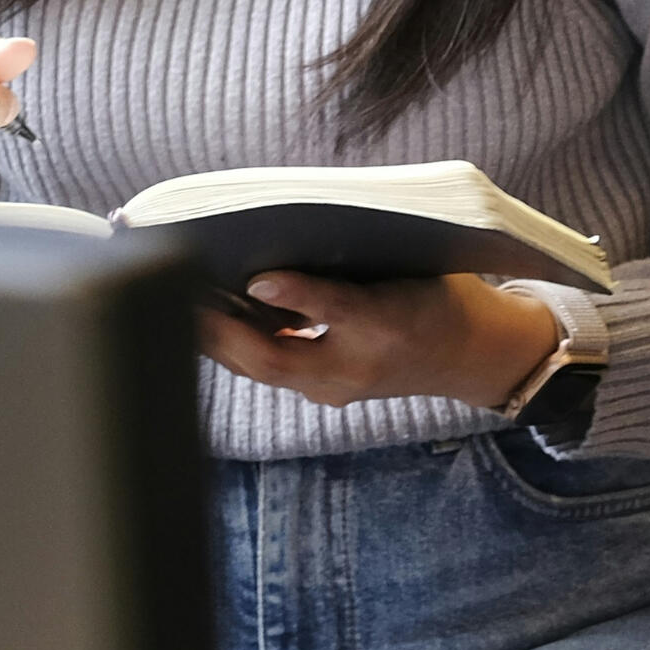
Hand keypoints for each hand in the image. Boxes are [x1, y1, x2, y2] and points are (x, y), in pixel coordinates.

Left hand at [196, 272, 561, 411]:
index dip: (296, 295)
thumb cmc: (440, 299)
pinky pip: (273, 370)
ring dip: (221, 341)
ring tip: (180, 303)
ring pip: (265, 369)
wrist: (470, 354)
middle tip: (180, 295)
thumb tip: (280, 259)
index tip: (257, 279)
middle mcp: (356, 368)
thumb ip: (353, 266)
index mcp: (387, 328)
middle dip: (224, 333)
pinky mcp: (324, 391)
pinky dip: (241, 346)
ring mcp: (336, 388)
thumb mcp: (411, 271)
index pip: (335, 311)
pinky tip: (215, 319)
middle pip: (277, 359)